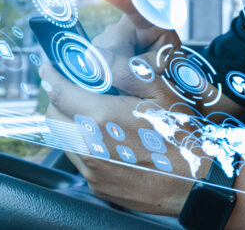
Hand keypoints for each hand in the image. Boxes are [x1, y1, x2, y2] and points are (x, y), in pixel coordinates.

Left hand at [40, 62, 207, 214]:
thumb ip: (123, 71)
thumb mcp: (160, 90)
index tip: (48, 68)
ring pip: (64, 140)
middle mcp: (90, 146)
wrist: (197, 180)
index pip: (59, 92)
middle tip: (72, 88)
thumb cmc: (182, 134)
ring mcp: (93, 170)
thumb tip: (96, 58)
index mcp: (101, 118)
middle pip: (54, 117)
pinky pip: (79, 160)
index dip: (50, 76)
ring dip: (70, 122)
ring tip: (94, 113)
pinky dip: (84, 145)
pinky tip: (108, 138)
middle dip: (58, 99)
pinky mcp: (98, 185)